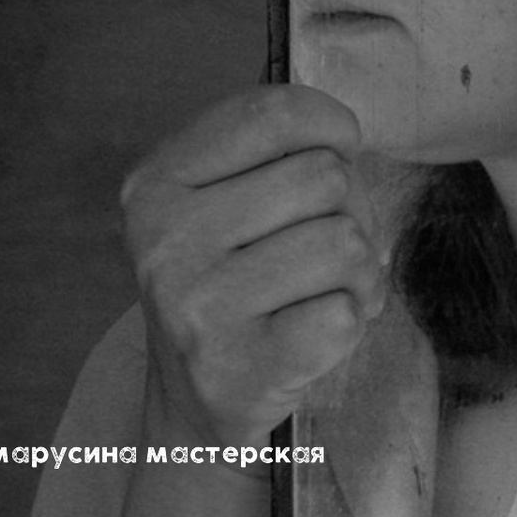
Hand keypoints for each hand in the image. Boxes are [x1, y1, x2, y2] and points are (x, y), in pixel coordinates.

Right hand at [121, 85, 386, 452]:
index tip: (340, 149)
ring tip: (327, 290)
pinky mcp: (240, 366)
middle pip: (325, 176)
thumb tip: (345, 136)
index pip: (272, 113)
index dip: (331, 124)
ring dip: (360, 269)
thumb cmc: (231, 282)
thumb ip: (273, 153)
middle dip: (352, 209)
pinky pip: (345, 312)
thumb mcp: (222, 202)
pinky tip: (318, 330)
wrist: (195, 403)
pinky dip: (353, 319)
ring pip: (345, 241)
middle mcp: (166, 240)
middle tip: (326, 249)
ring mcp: (198, 306)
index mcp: (156, 183)